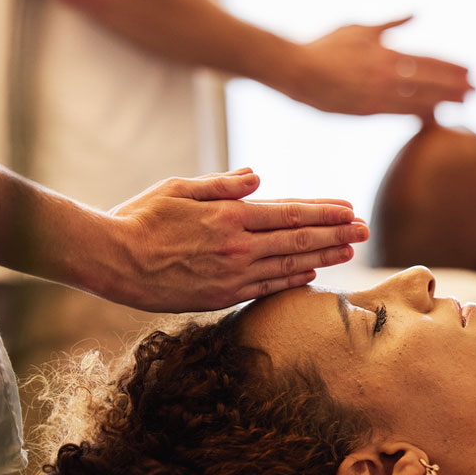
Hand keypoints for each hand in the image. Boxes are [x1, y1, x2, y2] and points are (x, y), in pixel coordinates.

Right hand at [101, 168, 367, 311]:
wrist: (110, 260)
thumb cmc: (140, 217)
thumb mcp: (180, 187)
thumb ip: (223, 184)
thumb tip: (259, 178)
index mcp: (229, 216)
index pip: (290, 213)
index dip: (324, 211)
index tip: (350, 209)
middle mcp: (238, 246)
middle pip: (300, 239)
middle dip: (337, 233)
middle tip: (366, 229)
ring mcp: (232, 274)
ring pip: (290, 265)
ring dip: (325, 257)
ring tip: (350, 250)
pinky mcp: (222, 296)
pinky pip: (268, 287)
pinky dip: (294, 280)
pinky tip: (314, 273)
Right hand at [282, 16, 472, 116]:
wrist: (297, 70)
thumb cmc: (326, 46)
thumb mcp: (360, 28)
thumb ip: (391, 24)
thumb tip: (416, 12)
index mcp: (386, 52)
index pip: (428, 60)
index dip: (451, 67)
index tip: (470, 71)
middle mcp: (386, 73)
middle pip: (430, 81)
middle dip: (456, 86)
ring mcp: (378, 94)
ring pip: (420, 99)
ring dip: (445, 101)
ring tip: (465, 104)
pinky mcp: (368, 110)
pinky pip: (401, 114)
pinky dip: (420, 115)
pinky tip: (435, 117)